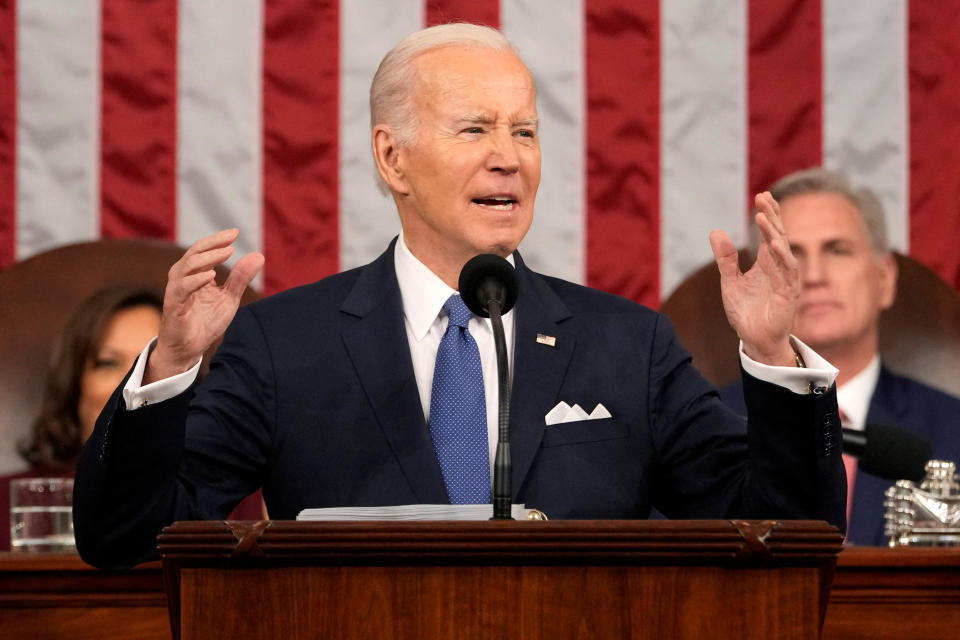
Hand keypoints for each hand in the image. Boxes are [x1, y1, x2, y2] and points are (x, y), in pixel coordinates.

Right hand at [145, 229, 263, 382]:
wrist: (188, 350)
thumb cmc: (205, 322)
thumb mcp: (228, 299)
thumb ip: (240, 278)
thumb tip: (259, 255)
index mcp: (195, 275)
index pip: (203, 250)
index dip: (218, 240)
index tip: (235, 232)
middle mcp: (182, 279)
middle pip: (193, 253)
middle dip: (212, 244)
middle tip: (230, 238)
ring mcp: (176, 292)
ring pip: (184, 267)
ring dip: (206, 258)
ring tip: (226, 252)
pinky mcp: (172, 307)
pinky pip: (180, 289)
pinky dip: (194, 281)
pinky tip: (210, 276)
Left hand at [709, 191, 798, 366]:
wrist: (754, 340)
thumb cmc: (746, 312)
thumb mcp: (729, 281)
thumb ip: (725, 258)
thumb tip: (715, 231)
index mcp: (767, 263)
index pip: (770, 233)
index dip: (768, 214)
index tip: (762, 195)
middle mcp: (779, 268)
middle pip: (779, 236)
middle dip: (772, 216)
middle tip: (764, 197)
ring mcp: (785, 281)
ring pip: (783, 252)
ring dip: (774, 234)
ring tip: (763, 217)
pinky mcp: (787, 296)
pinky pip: (785, 274)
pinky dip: (779, 259)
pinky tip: (771, 245)